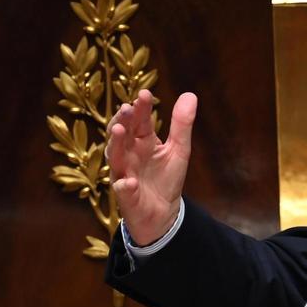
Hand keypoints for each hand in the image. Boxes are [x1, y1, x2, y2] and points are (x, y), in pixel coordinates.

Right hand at [108, 89, 197, 245]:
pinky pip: (123, 189)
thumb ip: (181, 124)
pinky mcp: (126, 195)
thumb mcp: (179, 149)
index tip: (144, 94)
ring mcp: (125, 173)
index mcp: (143, 141)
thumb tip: (190, 95)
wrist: (163, 211)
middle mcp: (129, 154)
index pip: (140, 121)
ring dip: (116, 144)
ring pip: (116, 157)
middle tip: (126, 108)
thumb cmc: (166, 177)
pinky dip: (125, 185)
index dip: (141, 108)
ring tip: (119, 131)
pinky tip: (129, 181)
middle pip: (122, 134)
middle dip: (123, 121)